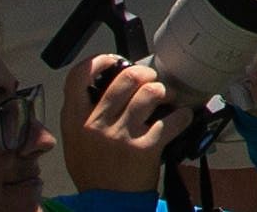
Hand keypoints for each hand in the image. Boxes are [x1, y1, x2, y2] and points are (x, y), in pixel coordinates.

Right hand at [66, 54, 176, 192]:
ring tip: (166, 99)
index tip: (115, 60)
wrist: (105, 205)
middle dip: (146, 74)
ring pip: (151, 92)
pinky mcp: (145, 146)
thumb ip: (87, 114)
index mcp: (74, 121)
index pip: (77, 77)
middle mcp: (95, 124)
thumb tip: (109, 84)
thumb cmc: (94, 172)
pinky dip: (182, 116)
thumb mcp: (76, 142)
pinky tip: (180, 118)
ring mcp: (120, 135)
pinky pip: (173, 119)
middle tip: (151, 81)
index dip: (99, 60)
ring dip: (164, 91)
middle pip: (127, 78)